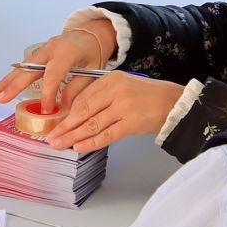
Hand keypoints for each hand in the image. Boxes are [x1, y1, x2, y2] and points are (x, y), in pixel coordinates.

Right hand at [0, 21, 114, 106]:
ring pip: (21, 67)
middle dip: (14, 85)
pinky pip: (23, 66)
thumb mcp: (93, 71)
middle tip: (1, 99)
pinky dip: (12, 77)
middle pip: (29, 69)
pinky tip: (1, 87)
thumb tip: (63, 107)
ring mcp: (42, 49)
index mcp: (67, 52)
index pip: (53, 75)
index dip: (48, 94)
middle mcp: (50, 49)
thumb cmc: (93, 53)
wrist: (90, 33)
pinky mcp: (38, 53)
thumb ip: (78, 88)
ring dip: (6, 81)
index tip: (46, 110)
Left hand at [42, 71, 185, 152]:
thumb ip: (103, 97)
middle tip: (51, 138)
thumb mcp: (123, 87)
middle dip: (65, 126)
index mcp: (111, 79)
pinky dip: (92, 142)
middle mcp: (116, 91)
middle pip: (84, 111)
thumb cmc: (148, 96)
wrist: (175, 102)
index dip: (67, 113)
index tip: (56, 124)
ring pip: (93, 124)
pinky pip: (107, 135)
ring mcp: (124, 107)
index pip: (83, 98)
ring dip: (73, 136)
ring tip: (59, 144)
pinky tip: (79, 146)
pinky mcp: (132, 123)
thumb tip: (78, 115)